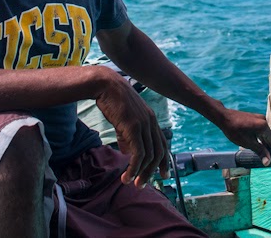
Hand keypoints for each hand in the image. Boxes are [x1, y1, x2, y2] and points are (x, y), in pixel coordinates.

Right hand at [91, 66, 168, 187]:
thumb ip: (127, 136)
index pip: (162, 144)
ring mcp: (144, 124)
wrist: (105, 85)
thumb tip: (126, 153)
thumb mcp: (123, 120)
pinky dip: (134, 168)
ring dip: (142, 173)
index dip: (164, 161)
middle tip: (143, 184)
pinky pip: (138, 154)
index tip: (163, 174)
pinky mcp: (134, 127)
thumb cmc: (112, 101)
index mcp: (151, 120)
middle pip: (158, 153)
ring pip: (149, 156)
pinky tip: (127, 176)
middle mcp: (151, 122)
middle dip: (152, 171)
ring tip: (132, 183)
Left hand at [217, 109, 270, 165]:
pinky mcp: (255, 119)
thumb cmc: (234, 130)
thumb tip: (268, 162)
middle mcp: (264, 121)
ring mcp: (259, 119)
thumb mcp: (247, 143)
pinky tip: (262, 145)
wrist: (223, 117)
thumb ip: (259, 151)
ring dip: (268, 144)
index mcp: (263, 126)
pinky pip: (262, 131)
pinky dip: (263, 139)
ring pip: (266, 134)